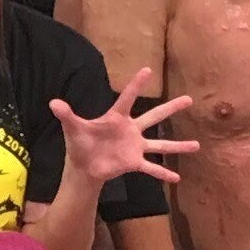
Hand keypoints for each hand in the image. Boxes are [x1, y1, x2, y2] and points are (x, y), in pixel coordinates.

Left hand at [50, 65, 196, 183]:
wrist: (83, 165)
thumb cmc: (80, 143)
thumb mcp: (73, 128)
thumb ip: (67, 115)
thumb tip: (52, 103)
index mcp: (116, 118)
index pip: (127, 98)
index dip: (136, 84)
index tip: (147, 69)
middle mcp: (130, 130)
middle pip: (154, 116)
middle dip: (171, 108)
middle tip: (190, 99)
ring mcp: (135, 146)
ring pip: (160, 144)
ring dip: (178, 146)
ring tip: (197, 144)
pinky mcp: (134, 162)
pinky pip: (152, 168)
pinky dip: (163, 173)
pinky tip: (177, 179)